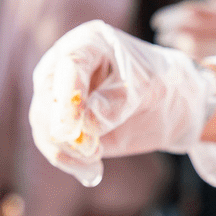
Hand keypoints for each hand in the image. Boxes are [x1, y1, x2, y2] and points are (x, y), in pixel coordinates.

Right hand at [29, 20, 215, 185]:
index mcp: (90, 43)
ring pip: (43, 124)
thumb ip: (114, 104)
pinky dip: (68, 160)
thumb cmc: (162, 84)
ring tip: (92, 165)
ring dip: (64, 150)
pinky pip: (53, 144)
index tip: (70, 129)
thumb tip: (82, 125)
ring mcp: (60, 96)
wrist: (171, 105)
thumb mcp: (147, 88)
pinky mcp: (63, 124)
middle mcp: (66, 66)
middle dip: (61, 129)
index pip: (69, 66)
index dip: (66, 97)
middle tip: (88, 152)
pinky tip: (90, 172)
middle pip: (46, 96)